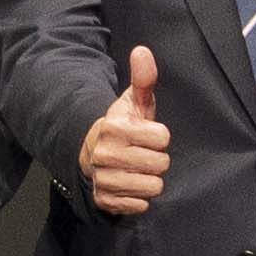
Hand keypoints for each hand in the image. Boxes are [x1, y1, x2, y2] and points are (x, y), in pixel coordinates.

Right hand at [78, 45, 174, 217]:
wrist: (92, 153)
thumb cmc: (123, 127)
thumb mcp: (133, 102)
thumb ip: (143, 79)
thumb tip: (142, 50)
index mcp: (116, 128)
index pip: (163, 138)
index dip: (159, 137)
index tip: (147, 136)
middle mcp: (106, 154)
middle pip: (160, 165)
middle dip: (157, 160)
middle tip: (142, 153)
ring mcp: (103, 179)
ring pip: (153, 187)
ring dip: (149, 179)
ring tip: (137, 169)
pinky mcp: (104, 200)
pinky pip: (140, 205)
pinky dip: (139, 198)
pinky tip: (129, 184)